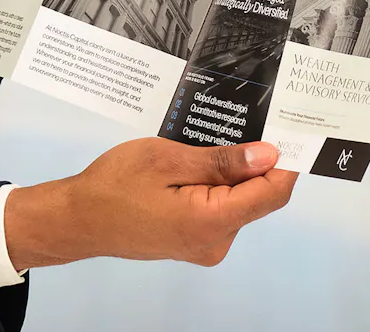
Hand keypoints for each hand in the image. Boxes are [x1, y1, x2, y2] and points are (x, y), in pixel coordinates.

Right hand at [3, 137, 297, 269]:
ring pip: (238, 200)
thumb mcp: (166, 160)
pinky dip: (215, 185)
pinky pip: (219, 209)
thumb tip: (268, 155)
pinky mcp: (194, 242)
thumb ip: (221, 161)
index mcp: (211, 222)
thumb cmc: (114, 185)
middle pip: (256, 196)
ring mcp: (205, 246)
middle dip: (252, 161)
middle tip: (238, 122)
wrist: (78, 219)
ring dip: (229, 172)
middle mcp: (215, 242)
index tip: (291, 128)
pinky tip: (191, 164)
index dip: (287, 161)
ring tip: (198, 145)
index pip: (272, 192)